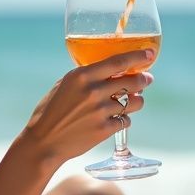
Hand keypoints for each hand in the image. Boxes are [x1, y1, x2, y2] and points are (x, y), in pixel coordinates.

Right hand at [23, 49, 154, 164]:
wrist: (44, 142)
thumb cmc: (50, 112)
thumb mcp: (63, 85)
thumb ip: (85, 77)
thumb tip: (109, 71)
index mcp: (82, 76)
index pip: (118, 61)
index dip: (138, 56)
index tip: (150, 53)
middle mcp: (93, 91)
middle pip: (132, 81)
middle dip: (143, 80)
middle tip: (146, 79)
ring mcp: (100, 111)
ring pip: (134, 102)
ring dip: (137, 100)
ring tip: (132, 101)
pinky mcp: (104, 129)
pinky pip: (125, 121)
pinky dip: (123, 119)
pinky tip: (115, 119)